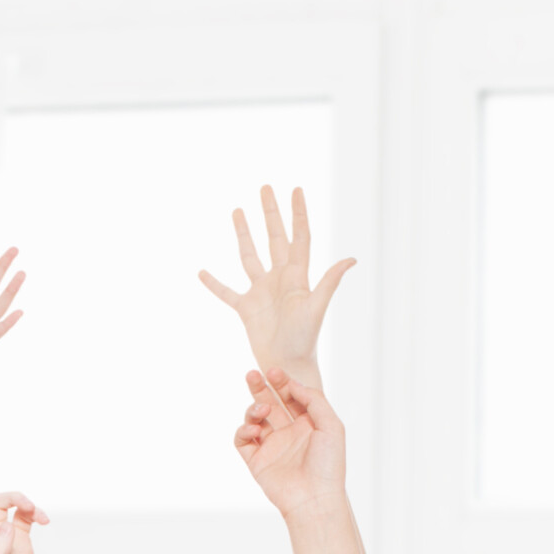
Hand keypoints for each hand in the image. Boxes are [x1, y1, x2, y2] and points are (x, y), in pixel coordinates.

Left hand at [0, 491, 52, 553]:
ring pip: (4, 507)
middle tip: (23, 504)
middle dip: (2, 495)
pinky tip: (45, 520)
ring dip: (19, 500)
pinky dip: (33, 512)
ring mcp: (3, 543)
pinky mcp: (22, 546)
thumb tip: (5, 525)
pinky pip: (23, 518)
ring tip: (36, 510)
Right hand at [200, 184, 352, 391]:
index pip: (299, 236)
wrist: (287, 365)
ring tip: (236, 211)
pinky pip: (227, 292)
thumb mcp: (317, 308)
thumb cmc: (305, 340)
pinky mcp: (246, 308)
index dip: (298, 213)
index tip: (296, 189)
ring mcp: (261, 292)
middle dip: (270, 213)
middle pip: (274, 237)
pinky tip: (202, 272)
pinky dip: (213, 283)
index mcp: (297, 275)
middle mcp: (279, 278)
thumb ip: (330, 282)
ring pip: (250, 256)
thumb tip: (351, 259)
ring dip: (244, 233)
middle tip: (265, 188)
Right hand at [233, 368, 345, 516]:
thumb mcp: (331, 425)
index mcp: (307, 423)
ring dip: (254, 408)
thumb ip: (314, 400)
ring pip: (254, 418)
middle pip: (269, 402)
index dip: (282, 382)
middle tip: (253, 374)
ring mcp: (271, 446)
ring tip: (262, 410)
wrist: (314, 498)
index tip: (275, 372)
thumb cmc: (329, 465)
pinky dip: (244, 429)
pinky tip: (254, 429)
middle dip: (260, 387)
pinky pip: (242, 439)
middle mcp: (288, 433)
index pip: (290, 396)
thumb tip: (292, 384)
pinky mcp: (256, 461)